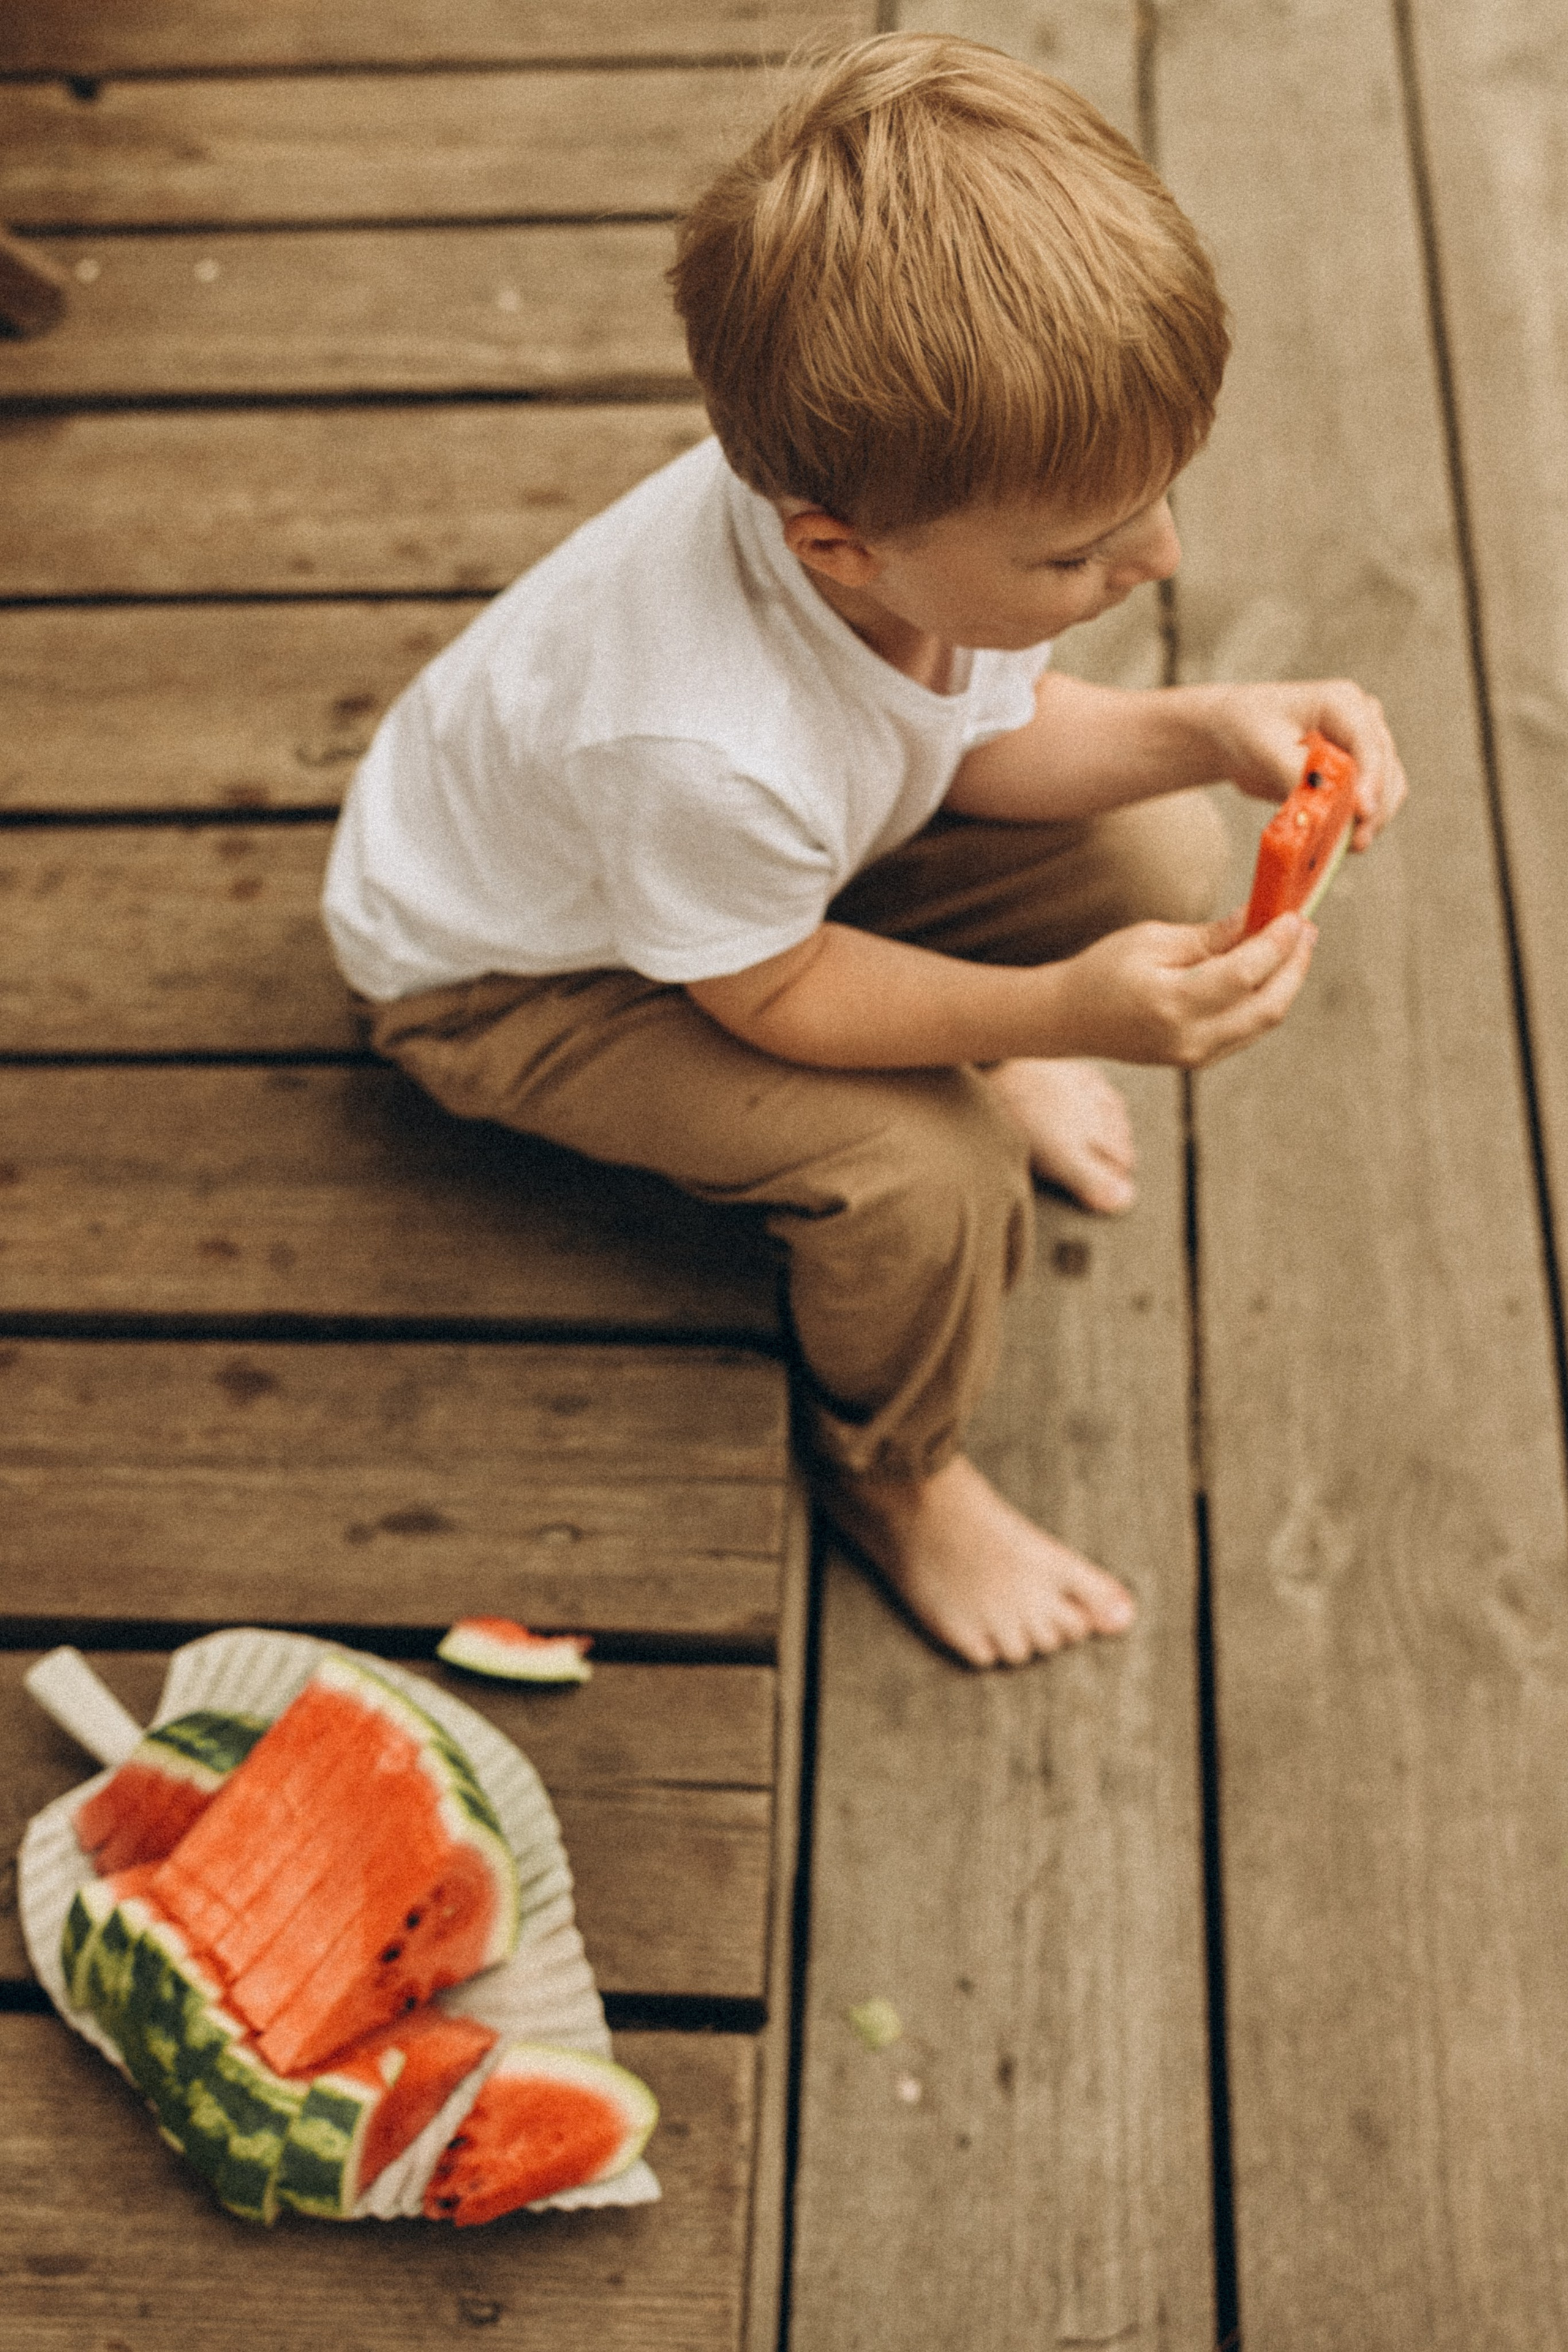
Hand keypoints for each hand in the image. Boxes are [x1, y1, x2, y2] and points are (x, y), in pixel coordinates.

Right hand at [1051, 909, 1316, 1068]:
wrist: (1071, 1020)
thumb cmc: (1104, 970)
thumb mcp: (1152, 940)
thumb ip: (1209, 937)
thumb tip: (1257, 917)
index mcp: (1172, 1003)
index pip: (1245, 974)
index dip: (1277, 944)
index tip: (1294, 915)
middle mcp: (1190, 1038)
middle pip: (1268, 1006)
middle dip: (1295, 965)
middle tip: (1306, 928)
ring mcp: (1197, 1055)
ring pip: (1265, 1021)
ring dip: (1287, 982)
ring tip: (1295, 945)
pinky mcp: (1200, 1059)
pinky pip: (1248, 1029)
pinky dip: (1266, 998)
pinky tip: (1269, 970)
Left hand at [1199, 678, 1406, 849]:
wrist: (1234, 734)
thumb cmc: (1247, 729)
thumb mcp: (1265, 749)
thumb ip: (1295, 776)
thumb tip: (1320, 812)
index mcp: (1342, 702)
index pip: (1368, 743)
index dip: (1371, 778)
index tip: (1363, 811)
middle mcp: (1363, 722)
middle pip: (1386, 769)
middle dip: (1375, 808)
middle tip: (1356, 843)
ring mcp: (1363, 750)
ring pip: (1387, 790)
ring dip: (1372, 821)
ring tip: (1347, 848)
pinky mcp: (1357, 776)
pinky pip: (1369, 805)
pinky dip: (1358, 824)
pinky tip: (1340, 843)